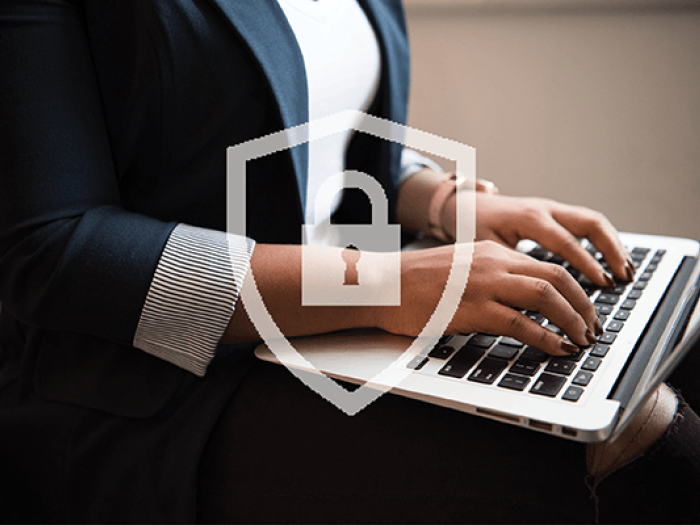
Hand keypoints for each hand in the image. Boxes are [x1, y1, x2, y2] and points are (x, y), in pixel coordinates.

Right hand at [377, 241, 602, 356]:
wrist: (382, 284)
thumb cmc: (415, 282)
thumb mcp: (461, 268)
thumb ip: (492, 277)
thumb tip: (521, 301)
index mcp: (492, 252)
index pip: (548, 265)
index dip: (576, 289)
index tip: (585, 309)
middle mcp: (494, 263)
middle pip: (557, 277)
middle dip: (584, 304)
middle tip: (593, 327)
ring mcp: (483, 285)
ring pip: (546, 296)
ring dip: (573, 319)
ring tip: (583, 339)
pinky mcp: (471, 309)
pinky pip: (521, 323)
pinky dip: (546, 338)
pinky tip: (558, 348)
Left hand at [458, 193, 633, 286]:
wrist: (466, 206)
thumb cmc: (473, 228)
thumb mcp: (487, 249)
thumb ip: (511, 268)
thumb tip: (532, 298)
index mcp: (529, 218)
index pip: (566, 242)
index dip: (587, 264)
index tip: (603, 284)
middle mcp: (545, 209)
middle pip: (590, 223)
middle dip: (611, 251)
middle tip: (624, 277)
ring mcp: (552, 208)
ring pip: (593, 221)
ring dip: (613, 245)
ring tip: (626, 271)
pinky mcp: (555, 213)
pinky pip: (586, 223)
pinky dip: (604, 241)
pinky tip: (612, 261)